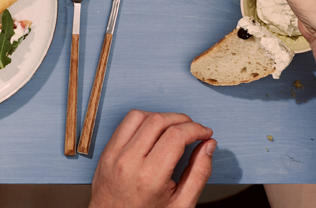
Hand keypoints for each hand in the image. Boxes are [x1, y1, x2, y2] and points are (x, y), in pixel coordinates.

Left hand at [89, 110, 214, 207]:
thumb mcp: (181, 204)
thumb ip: (199, 173)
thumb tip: (209, 145)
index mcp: (150, 177)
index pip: (175, 136)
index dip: (196, 129)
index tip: (205, 133)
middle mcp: (129, 161)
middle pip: (158, 121)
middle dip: (182, 120)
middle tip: (194, 129)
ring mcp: (113, 154)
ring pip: (138, 116)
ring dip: (161, 116)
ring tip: (175, 128)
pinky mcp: (106, 151)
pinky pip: (124, 124)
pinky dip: (142, 120)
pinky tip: (154, 132)